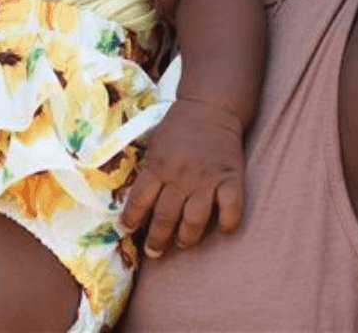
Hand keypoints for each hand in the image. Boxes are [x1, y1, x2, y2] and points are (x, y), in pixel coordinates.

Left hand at [120, 97, 244, 257]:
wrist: (210, 106)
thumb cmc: (177, 126)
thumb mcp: (154, 142)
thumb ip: (146, 168)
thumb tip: (129, 196)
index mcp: (158, 164)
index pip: (140, 200)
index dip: (131, 219)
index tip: (127, 230)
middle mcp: (181, 175)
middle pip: (165, 217)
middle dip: (156, 240)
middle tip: (153, 252)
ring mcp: (207, 178)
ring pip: (194, 221)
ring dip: (186, 238)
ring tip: (182, 243)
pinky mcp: (230, 178)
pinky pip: (231, 209)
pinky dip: (227, 222)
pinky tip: (222, 228)